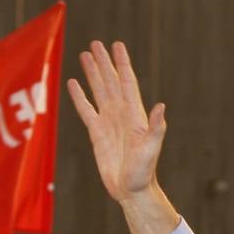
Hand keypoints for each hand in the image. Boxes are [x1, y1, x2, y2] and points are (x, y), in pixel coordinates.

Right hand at [67, 41, 165, 204]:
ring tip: (85, 55)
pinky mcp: (96, 133)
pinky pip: (86, 109)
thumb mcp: (152, 149)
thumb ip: (156, 128)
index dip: (122, 63)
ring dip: (92, 73)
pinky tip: (73, 83)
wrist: (131, 190)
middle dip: (104, 62)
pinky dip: (79, 96)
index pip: (127, 82)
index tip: (117, 45)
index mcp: (135, 114)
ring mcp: (108, 122)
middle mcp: (121, 114)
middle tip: (96, 44)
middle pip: (111, 81)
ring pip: (98, 91)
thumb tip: (161, 105)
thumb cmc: (144, 172)